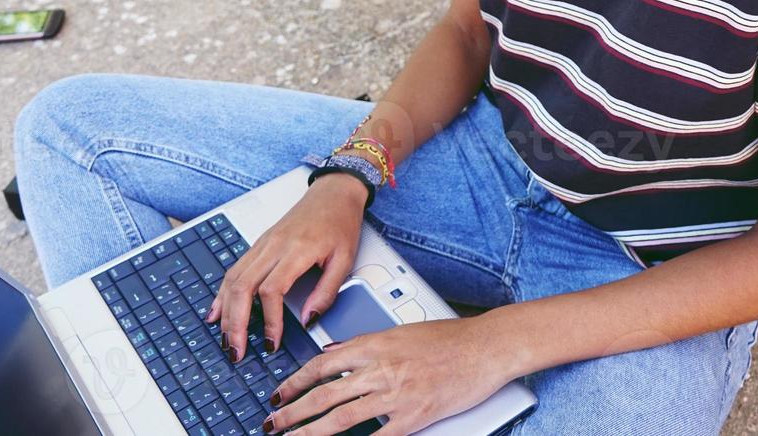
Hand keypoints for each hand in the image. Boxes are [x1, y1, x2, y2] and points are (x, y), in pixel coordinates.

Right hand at [207, 172, 370, 360]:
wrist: (333, 193)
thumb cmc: (340, 222)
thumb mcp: (345, 260)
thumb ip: (327, 293)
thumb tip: (308, 321)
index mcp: (297, 249)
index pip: (271, 289)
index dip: (269, 320)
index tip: (272, 342)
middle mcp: (274, 246)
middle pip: (243, 286)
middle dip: (235, 323)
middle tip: (236, 350)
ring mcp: (263, 243)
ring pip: (233, 278)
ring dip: (225, 311)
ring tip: (226, 339)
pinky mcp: (259, 244)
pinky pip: (234, 269)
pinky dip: (223, 293)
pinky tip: (216, 311)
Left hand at [260, 316, 513, 434]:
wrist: (484, 347)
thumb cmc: (449, 339)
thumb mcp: (400, 331)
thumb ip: (366, 344)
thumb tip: (335, 352)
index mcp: (375, 343)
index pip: (322, 364)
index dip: (295, 382)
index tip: (279, 394)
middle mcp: (380, 368)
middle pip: (324, 394)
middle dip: (292, 412)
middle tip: (273, 423)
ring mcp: (396, 394)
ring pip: (341, 417)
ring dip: (310, 431)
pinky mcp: (414, 416)